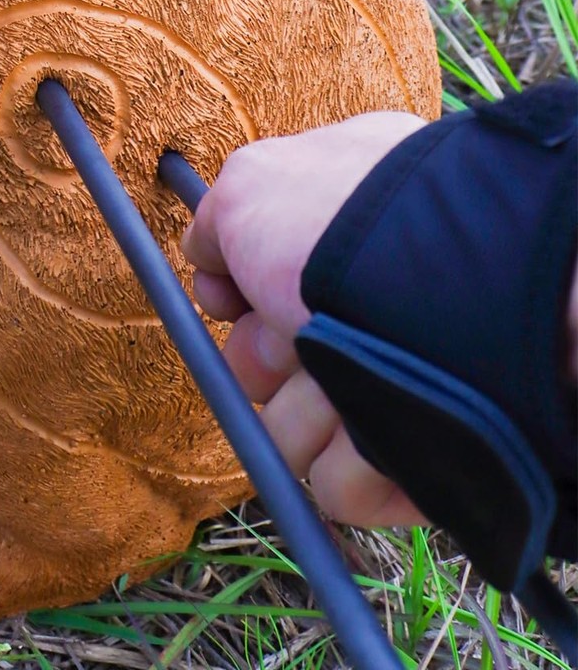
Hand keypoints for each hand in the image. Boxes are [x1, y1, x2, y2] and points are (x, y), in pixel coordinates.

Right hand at [181, 111, 428, 527]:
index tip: (231, 300)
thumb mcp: (250, 187)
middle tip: (291, 339)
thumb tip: (210, 258)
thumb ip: (217, 219)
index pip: (255, 288)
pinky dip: (349, 461)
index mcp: (339, 239)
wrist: (461, 293)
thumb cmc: (349, 228)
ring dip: (303, 408)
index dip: (232, 298)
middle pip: (264, 364)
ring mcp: (392, 381)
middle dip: (263, 357)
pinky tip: (372, 428)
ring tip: (340, 378)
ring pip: (292, 429)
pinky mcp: (417, 457)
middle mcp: (366, 309)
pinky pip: (342, 484)